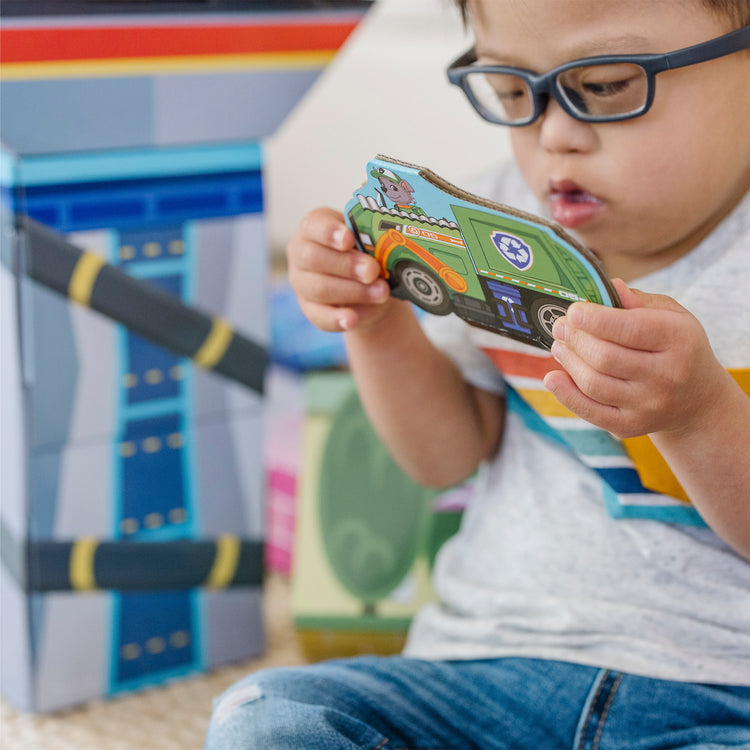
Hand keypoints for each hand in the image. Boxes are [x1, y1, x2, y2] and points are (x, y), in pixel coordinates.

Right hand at [286, 207, 391, 331]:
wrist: (370, 285)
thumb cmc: (367, 252)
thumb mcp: (370, 241)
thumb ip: (372, 242)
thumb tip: (389, 249)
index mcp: (314, 228)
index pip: (313, 225)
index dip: (329, 232)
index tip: (349, 239)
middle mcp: (301, 253)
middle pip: (314, 258)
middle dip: (347, 265)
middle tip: (373, 271)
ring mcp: (302, 283)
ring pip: (320, 288)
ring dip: (353, 292)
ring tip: (381, 293)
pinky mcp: (310, 309)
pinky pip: (320, 316)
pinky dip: (337, 319)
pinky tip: (352, 320)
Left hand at [543, 279, 729, 438]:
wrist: (697, 398)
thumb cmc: (676, 346)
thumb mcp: (670, 316)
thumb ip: (639, 302)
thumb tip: (609, 287)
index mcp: (679, 340)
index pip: (630, 328)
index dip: (595, 319)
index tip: (573, 311)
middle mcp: (667, 375)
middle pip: (605, 357)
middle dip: (575, 339)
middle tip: (560, 326)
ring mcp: (648, 405)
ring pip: (593, 383)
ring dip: (568, 361)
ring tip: (559, 345)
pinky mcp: (631, 425)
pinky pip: (590, 411)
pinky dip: (566, 394)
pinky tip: (553, 377)